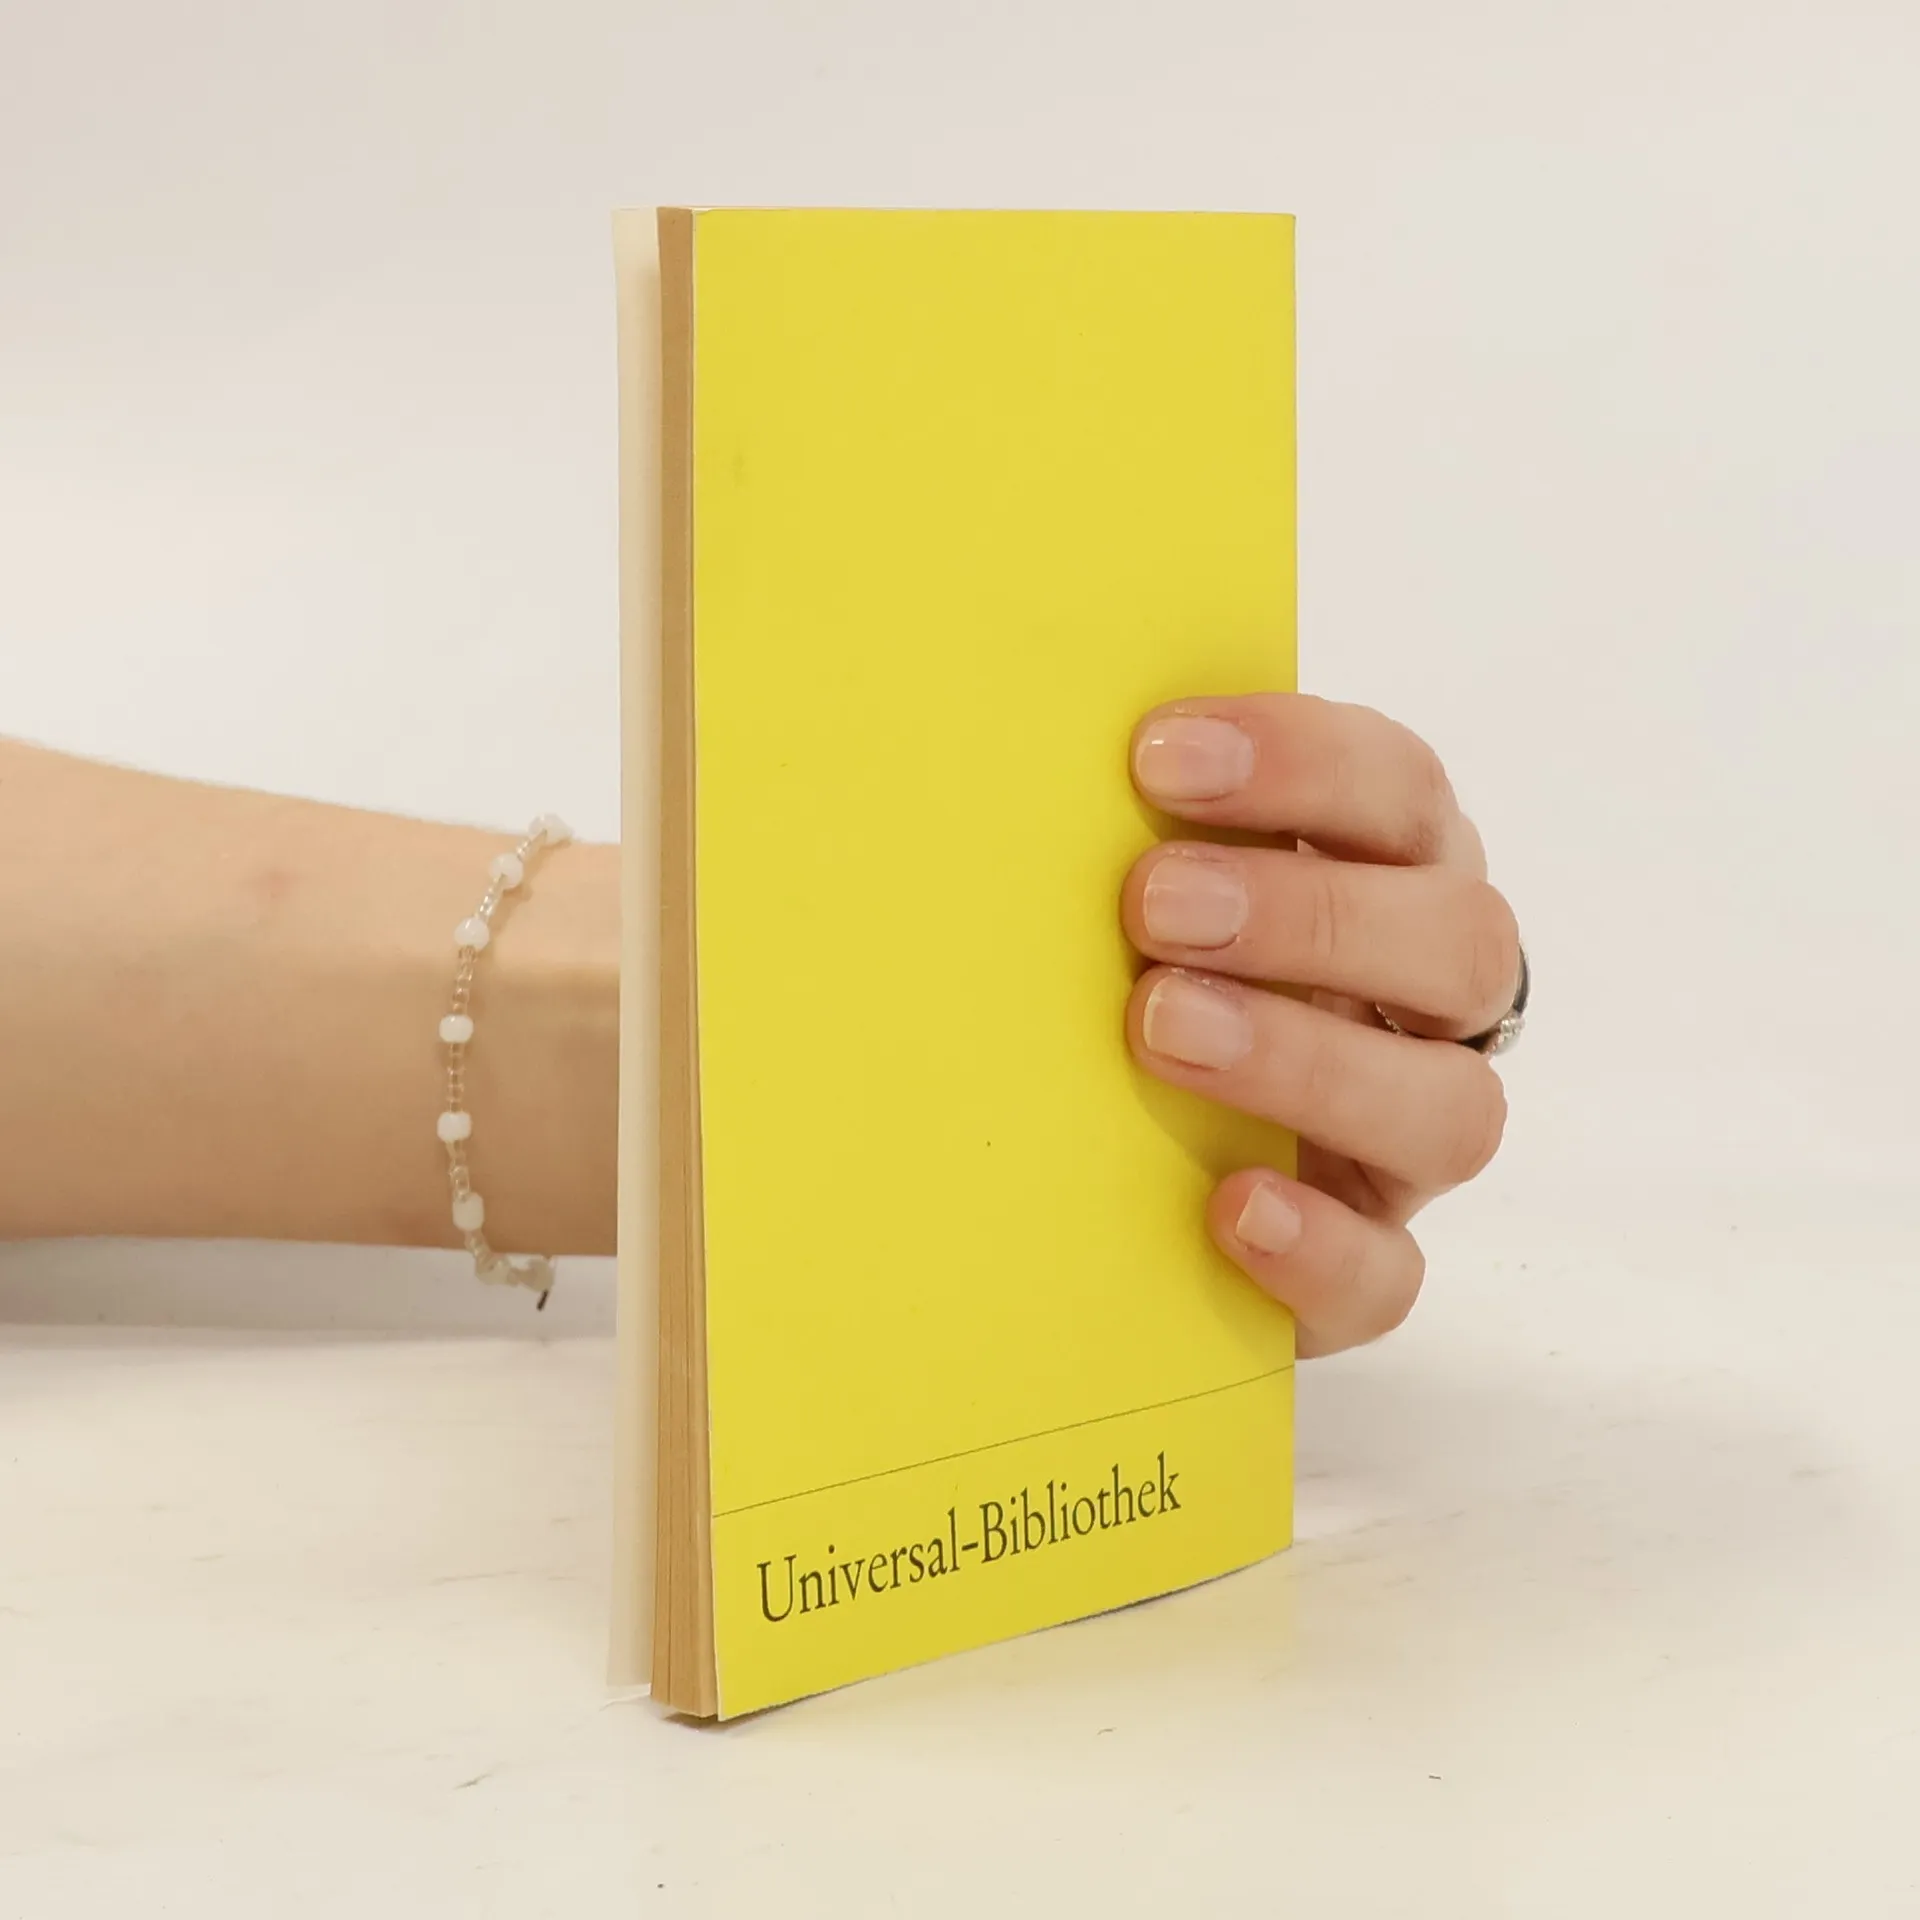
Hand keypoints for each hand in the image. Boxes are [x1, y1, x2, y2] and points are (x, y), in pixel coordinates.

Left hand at [1121, 694, 1518, 1356]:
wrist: (1103, 1163)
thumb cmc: (1127, 970)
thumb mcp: (1131, 885)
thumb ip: (1116, 824)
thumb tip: (1004, 761)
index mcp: (1386, 877)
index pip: (1399, 791)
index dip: (1304, 762)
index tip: (1157, 756)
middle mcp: (1424, 1005)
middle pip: (1461, 944)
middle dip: (1311, 915)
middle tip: (1154, 906)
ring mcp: (1405, 1143)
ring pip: (1452, 1110)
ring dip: (1310, 1062)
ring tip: (1162, 1031)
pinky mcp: (1365, 1262)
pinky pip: (1391, 1277)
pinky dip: (1320, 1245)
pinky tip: (1228, 1205)